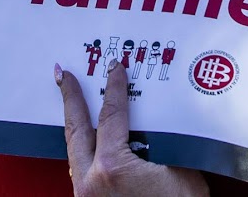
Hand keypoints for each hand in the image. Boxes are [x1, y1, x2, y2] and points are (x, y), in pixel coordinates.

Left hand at [59, 61, 208, 195]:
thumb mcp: (182, 175)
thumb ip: (169, 145)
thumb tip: (164, 123)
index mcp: (111, 167)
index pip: (112, 114)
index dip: (115, 87)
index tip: (115, 66)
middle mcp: (90, 181)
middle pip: (75, 130)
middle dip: (70, 99)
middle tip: (64, 75)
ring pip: (74, 153)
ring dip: (74, 127)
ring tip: (73, 105)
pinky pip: (81, 171)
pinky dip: (82, 151)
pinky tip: (89, 145)